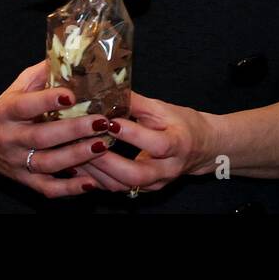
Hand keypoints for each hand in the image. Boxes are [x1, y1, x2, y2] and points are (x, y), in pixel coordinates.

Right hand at [0, 61, 114, 196]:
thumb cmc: (7, 108)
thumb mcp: (18, 86)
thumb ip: (42, 72)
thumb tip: (72, 54)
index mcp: (6, 112)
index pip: (24, 106)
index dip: (47, 100)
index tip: (72, 94)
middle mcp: (10, 138)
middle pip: (41, 137)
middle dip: (73, 130)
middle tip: (101, 122)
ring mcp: (17, 162)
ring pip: (47, 164)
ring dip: (76, 156)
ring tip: (102, 145)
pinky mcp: (24, 180)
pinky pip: (47, 188)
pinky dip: (69, 188)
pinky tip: (91, 182)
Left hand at [79, 92, 217, 193]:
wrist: (202, 148)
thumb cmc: (182, 123)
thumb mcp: (163, 108)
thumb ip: (137, 102)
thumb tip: (109, 90)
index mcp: (179, 143)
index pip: (157, 143)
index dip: (132, 134)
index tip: (108, 122)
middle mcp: (168, 168)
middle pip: (137, 174)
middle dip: (107, 161)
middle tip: (85, 144)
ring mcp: (156, 183)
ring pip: (124, 185)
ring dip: (97, 172)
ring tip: (76, 154)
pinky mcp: (145, 189)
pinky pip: (119, 188)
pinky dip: (98, 178)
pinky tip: (82, 165)